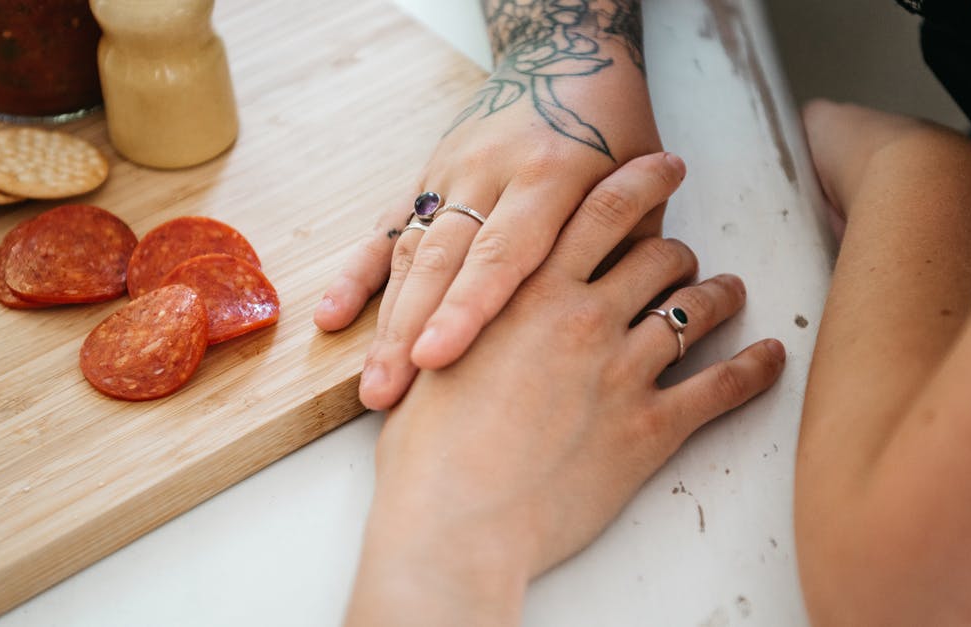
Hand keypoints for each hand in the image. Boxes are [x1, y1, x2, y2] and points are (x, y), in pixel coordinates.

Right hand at [314, 3, 662, 409]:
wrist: (566, 52)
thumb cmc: (615, 130)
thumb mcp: (639, 187)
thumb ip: (622, 255)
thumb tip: (613, 338)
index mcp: (549, 175)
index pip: (502, 252)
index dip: (468, 306)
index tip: (437, 358)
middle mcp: (490, 174)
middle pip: (442, 261)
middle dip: (409, 331)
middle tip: (388, 395)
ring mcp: (450, 173)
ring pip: (410, 251)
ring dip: (386, 322)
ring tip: (372, 386)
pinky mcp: (426, 175)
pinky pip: (387, 228)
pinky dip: (358, 274)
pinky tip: (331, 318)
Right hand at [346, 153, 786, 625]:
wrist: (452, 521)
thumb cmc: (426, 447)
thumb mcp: (433, 357)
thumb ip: (465, 315)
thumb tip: (467, 302)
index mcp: (528, 290)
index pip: (600, 211)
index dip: (639, 181)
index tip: (662, 163)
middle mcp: (583, 316)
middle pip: (654, 253)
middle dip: (675, 245)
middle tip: (681, 248)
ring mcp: (621, 370)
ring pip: (695, 307)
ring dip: (720, 293)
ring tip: (731, 290)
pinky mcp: (649, 428)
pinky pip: (722, 387)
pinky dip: (755, 369)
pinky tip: (770, 357)